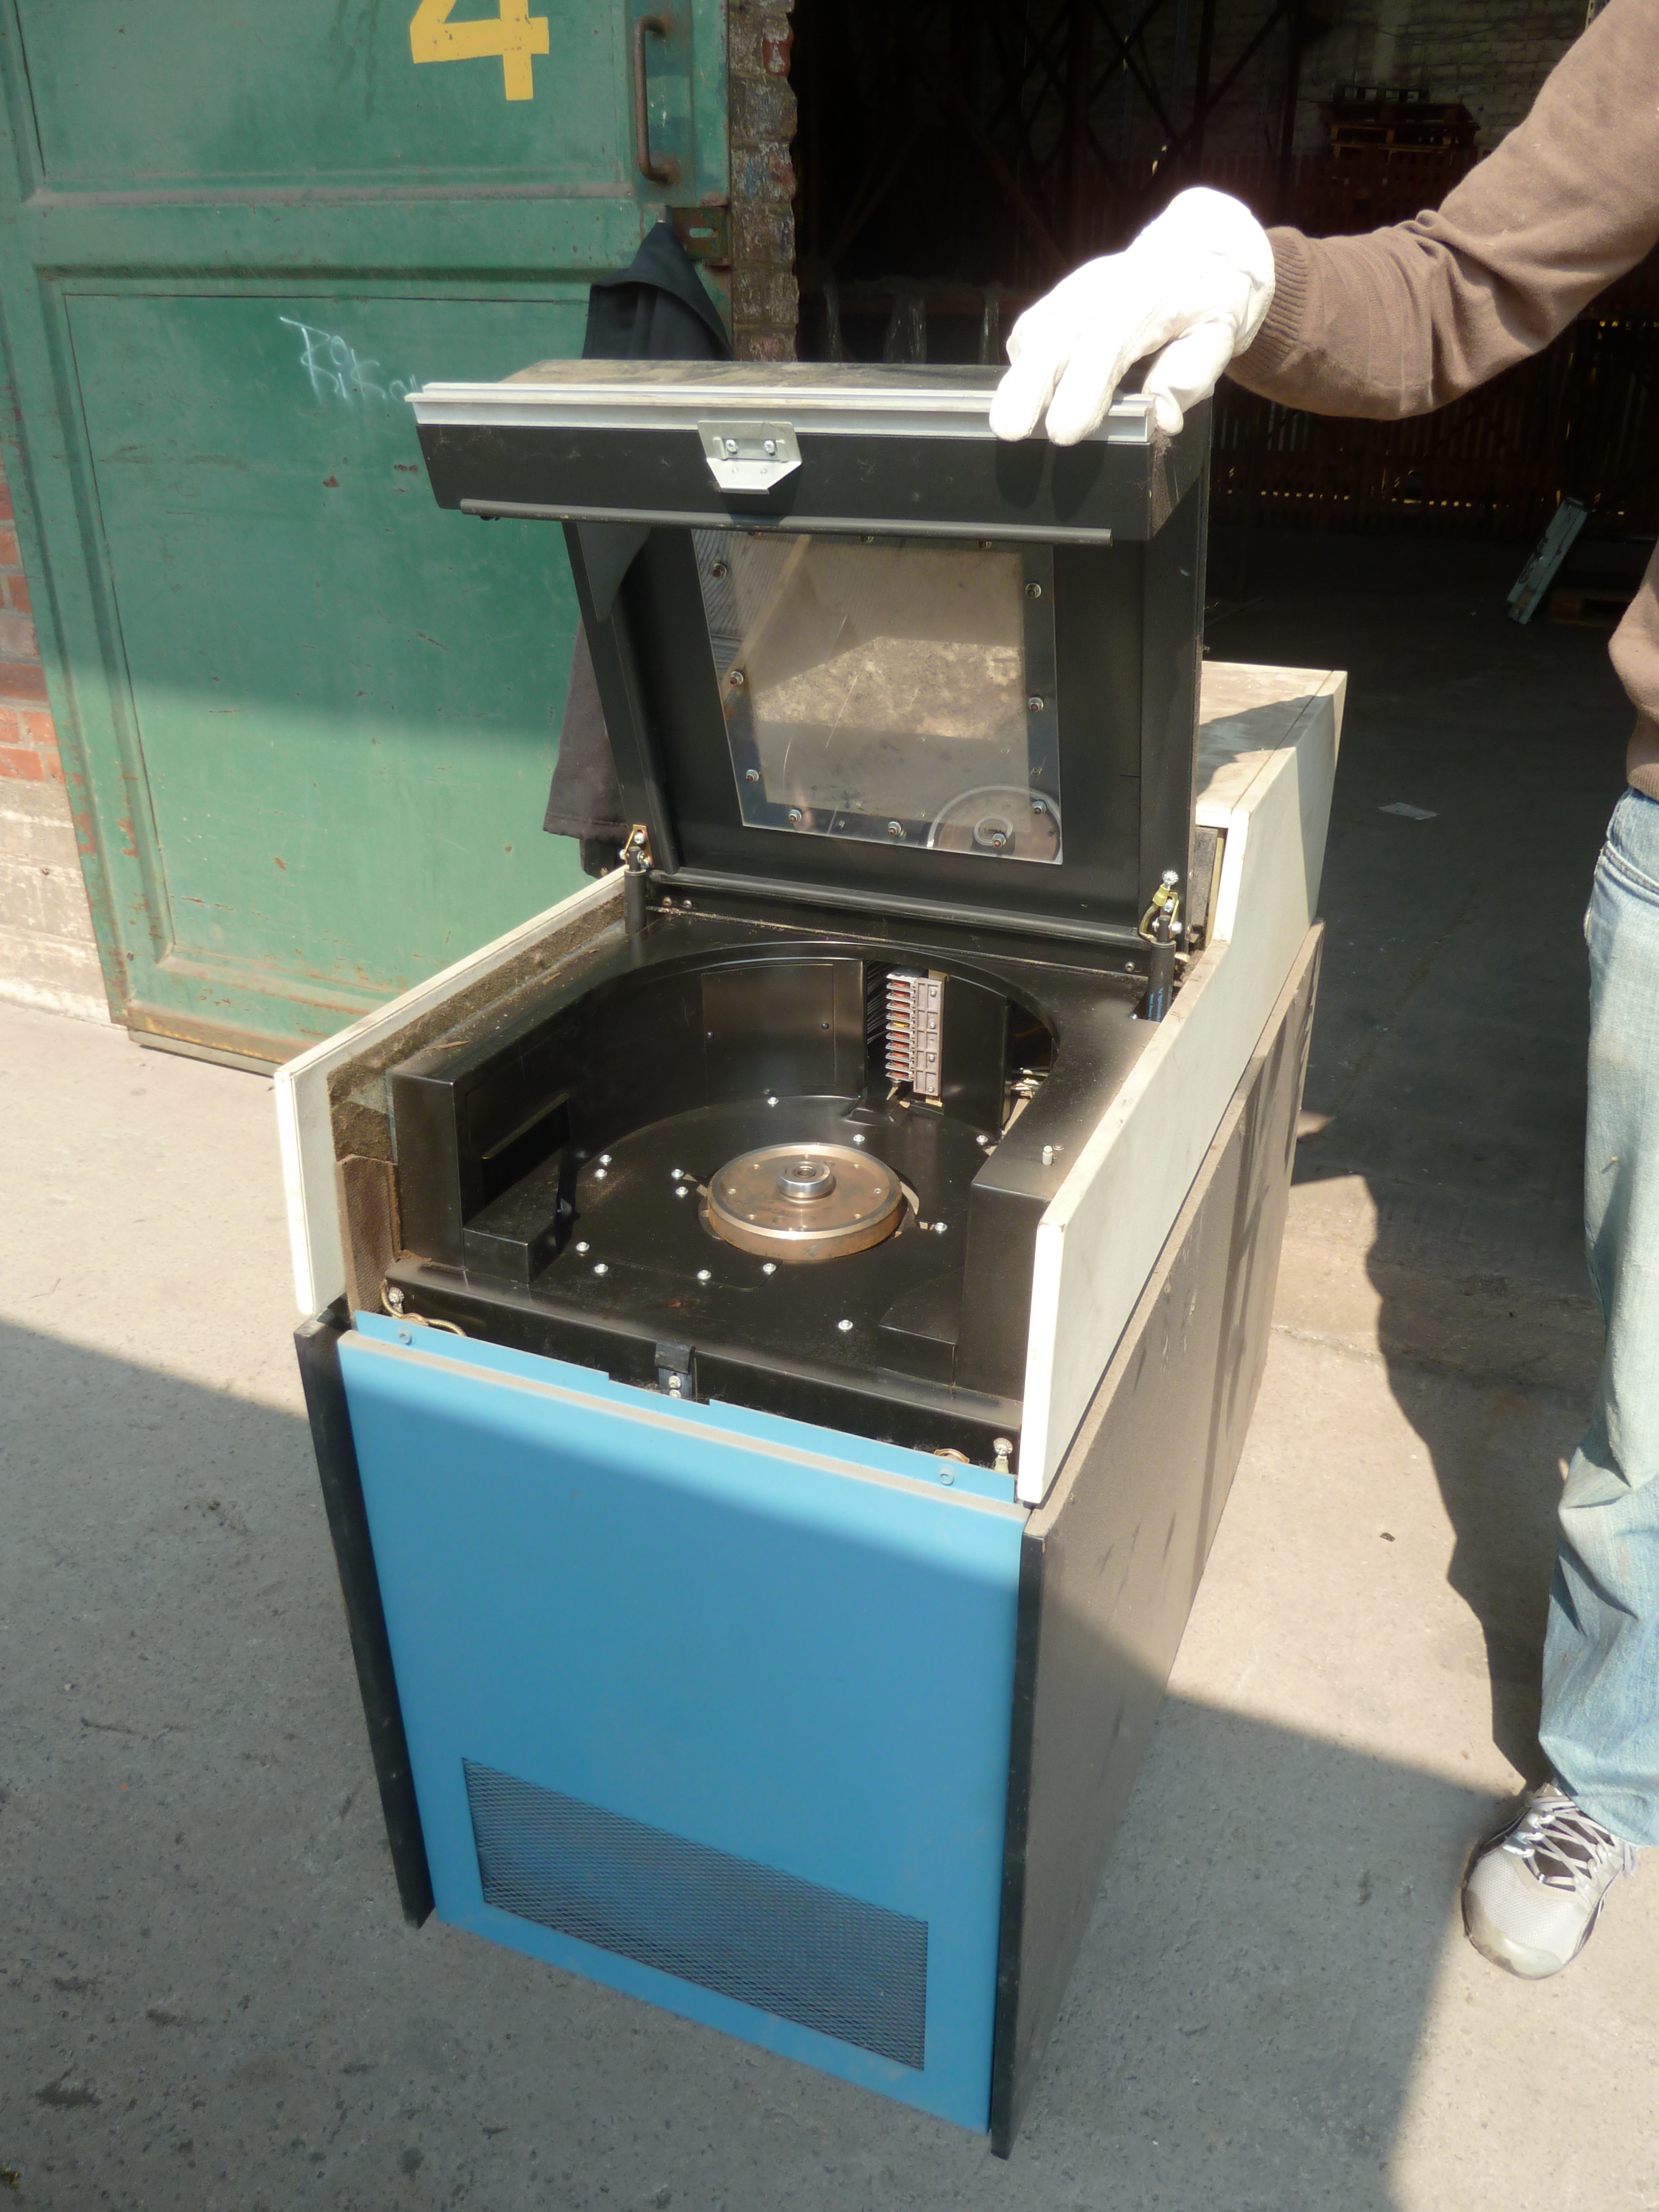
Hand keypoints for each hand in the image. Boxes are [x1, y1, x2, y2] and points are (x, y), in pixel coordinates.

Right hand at [989, 187, 1275, 444]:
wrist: (1201, 247)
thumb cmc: (1210, 298)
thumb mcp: (1220, 334)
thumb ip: (1191, 376)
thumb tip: (1163, 420)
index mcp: (1148, 295)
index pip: (1109, 341)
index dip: (1084, 386)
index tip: (1065, 431)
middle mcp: (1104, 287)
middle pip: (1058, 334)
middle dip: (1031, 384)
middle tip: (1010, 429)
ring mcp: (1077, 288)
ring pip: (1038, 330)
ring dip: (1020, 378)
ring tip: (1008, 421)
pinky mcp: (1060, 296)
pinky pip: (1033, 328)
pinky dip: (1024, 361)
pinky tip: (1026, 390)